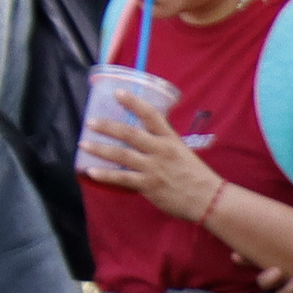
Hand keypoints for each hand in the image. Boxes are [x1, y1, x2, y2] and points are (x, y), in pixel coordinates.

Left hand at [78, 88, 226, 222]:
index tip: (117, 92)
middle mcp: (160, 150)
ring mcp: (153, 168)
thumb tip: (143, 140)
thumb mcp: (182, 152)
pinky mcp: (148, 185)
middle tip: (90, 122)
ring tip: (83, 144)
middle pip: (129, 133)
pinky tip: (91, 171)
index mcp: (170, 139)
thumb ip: (163, 145)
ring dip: (100, 148)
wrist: (208, 199)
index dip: (133, 102)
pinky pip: (122, 178)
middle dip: (107, 126)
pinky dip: (105, 175)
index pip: (151, 115)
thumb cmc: (196, 176)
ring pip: (121, 154)